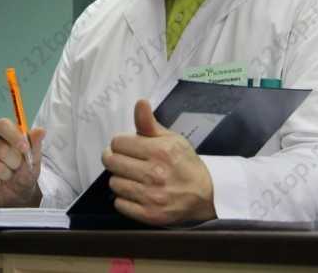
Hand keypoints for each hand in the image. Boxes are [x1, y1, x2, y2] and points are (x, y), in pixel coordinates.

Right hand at [0, 118, 45, 206]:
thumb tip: (40, 131)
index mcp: (1, 132)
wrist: (16, 196)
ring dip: (4, 175)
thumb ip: (35, 144)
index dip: (14, 136)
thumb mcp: (34, 160)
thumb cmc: (23, 173)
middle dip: (13, 162)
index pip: (2, 124)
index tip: (24, 149)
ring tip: (6, 176)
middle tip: (15, 168)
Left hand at [102, 99, 215, 224]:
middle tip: (126, 161)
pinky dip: (124, 199)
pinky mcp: (150, 215)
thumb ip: (149, 122)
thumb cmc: (184, 163)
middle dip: (115, 159)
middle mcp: (155, 173)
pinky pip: (119, 204)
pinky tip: (136, 193)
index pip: (117, 142)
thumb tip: (140, 102)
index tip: (128, 147)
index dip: (121, 143)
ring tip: (134, 178)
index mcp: (159, 151)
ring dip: (120, 179)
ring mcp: (152, 196)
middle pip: (111, 161)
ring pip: (114, 183)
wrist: (206, 194)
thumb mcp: (171, 138)